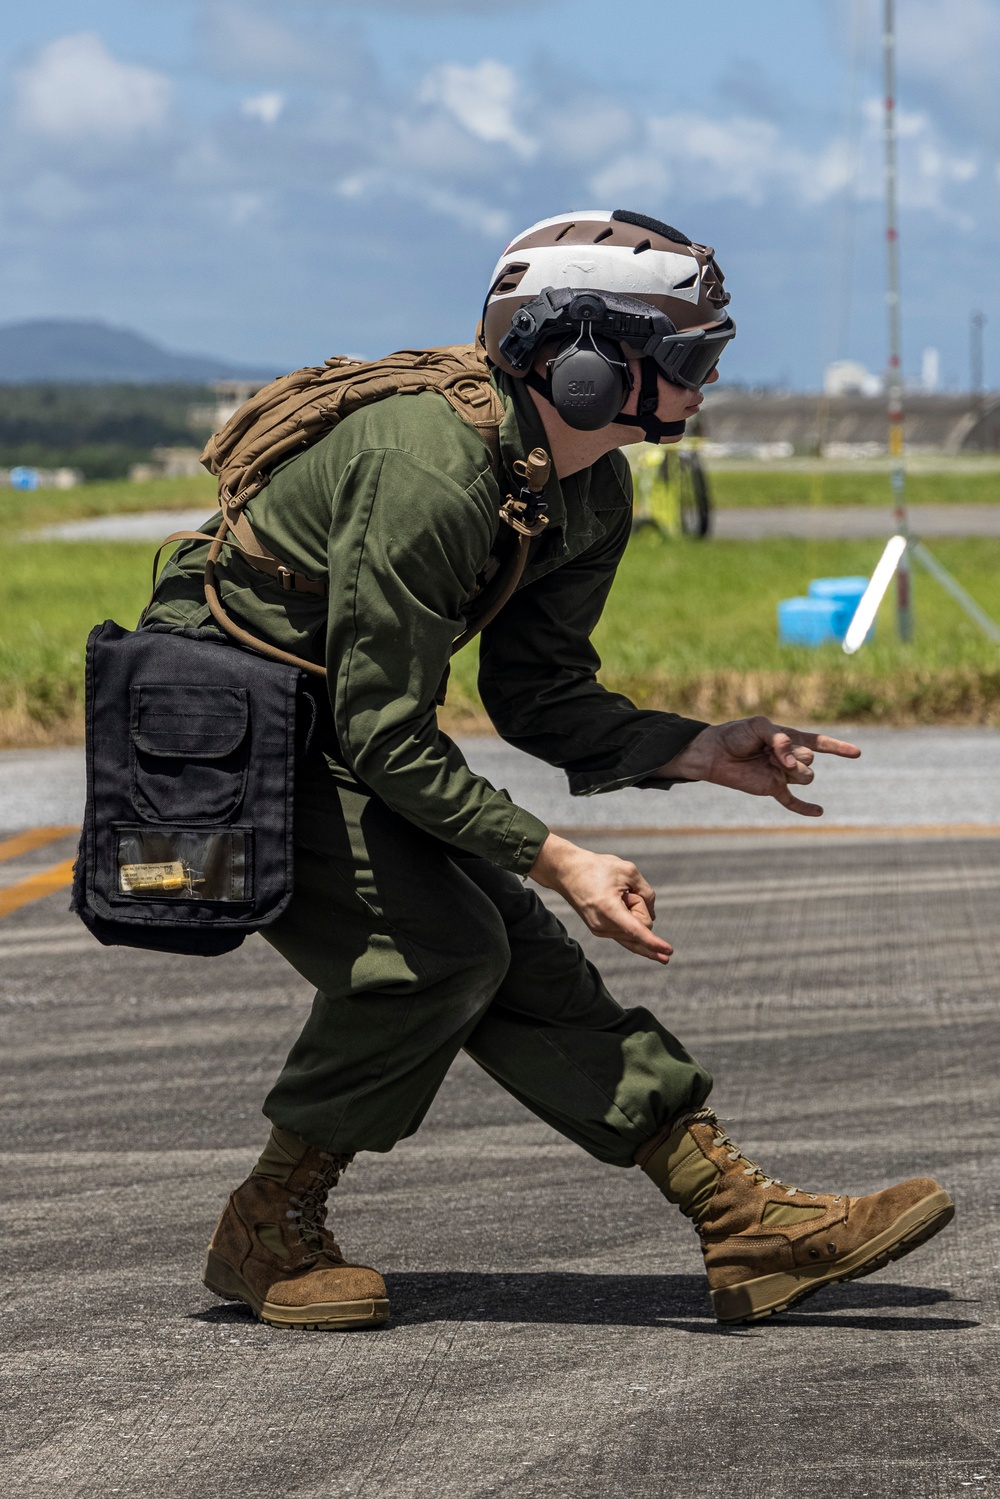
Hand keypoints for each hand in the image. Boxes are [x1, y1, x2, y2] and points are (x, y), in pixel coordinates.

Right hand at [528, 833, 672, 964]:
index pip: (637, 931)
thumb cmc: (597, 867)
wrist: (566, 871)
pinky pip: (625, 934)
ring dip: (632, 913)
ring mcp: (600, 931)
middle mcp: (603, 926)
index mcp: (609, 910)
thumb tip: (652, 917)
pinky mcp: (599, 930)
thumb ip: (647, 893)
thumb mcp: (628, 871)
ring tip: (615, 894)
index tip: (669, 952)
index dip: (654, 943)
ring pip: (633, 932)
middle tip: (624, 891)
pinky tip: (632, 922)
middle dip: (640, 910)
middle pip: (641, 929)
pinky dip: (630, 923)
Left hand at [657, 716, 860, 816]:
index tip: (856, 753)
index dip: (838, 747)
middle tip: (768, 750)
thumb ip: (779, 739)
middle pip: (811, 759)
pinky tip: (819, 812)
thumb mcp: (759, 726)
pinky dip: (805, 808)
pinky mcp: (772, 788)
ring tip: (770, 762)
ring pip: (806, 777)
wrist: (714, 752)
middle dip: (793, 753)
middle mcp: (790, 757)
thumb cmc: (736, 735)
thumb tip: (791, 763)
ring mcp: (782, 774)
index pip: (819, 743)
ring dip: (792, 769)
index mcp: (790, 738)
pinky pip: (792, 801)